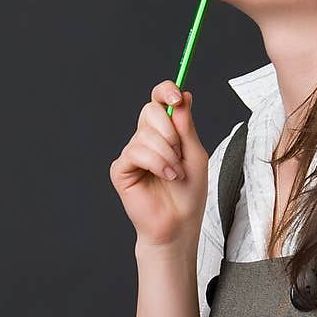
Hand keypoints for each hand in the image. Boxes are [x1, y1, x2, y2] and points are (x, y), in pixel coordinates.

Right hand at [109, 78, 209, 249]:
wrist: (178, 224)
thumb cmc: (188, 194)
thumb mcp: (195, 154)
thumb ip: (187, 126)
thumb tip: (183, 96)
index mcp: (165, 132)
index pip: (159, 100)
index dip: (166, 91)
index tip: (177, 97)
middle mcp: (146, 139)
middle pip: (150, 110)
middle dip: (170, 131)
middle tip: (179, 153)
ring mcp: (132, 153)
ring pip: (145, 135)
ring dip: (167, 155)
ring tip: (175, 174)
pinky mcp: (121, 168)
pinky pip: (135, 152)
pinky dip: (156, 163)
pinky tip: (165, 176)